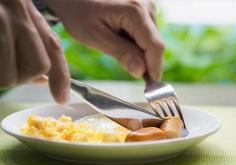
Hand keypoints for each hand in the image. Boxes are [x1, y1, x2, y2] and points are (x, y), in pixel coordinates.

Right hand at [0, 0, 69, 103]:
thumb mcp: (11, 18)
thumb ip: (31, 45)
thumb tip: (42, 80)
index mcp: (28, 11)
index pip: (53, 50)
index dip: (60, 78)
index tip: (62, 99)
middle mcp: (17, 14)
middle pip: (31, 72)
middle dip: (13, 75)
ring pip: (5, 79)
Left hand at [46, 0, 164, 80]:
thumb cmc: (79, 12)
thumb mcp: (96, 37)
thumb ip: (121, 53)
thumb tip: (142, 72)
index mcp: (135, 11)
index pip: (155, 46)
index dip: (155, 68)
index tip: (151, 86)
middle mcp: (146, 6)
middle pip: (156, 44)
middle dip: (147, 62)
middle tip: (128, 70)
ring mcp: (147, 7)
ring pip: (152, 41)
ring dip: (140, 53)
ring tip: (116, 47)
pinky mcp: (144, 10)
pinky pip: (147, 34)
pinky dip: (137, 44)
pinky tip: (120, 40)